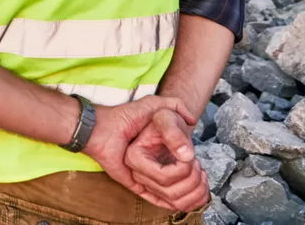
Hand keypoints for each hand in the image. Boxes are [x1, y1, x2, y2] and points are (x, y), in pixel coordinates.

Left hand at [80, 96, 196, 197]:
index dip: (196, 172)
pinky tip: (179, 193)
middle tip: (197, 171)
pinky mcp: (137, 185)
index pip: (186, 171)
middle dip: (193, 181)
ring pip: (173, 194)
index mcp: (162, 152)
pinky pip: (157, 200)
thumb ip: (174, 105)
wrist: (104, 129)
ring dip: (185, 189)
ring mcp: (147, 177)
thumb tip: (192, 121)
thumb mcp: (154, 105)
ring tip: (191, 176)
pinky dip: (169, 200)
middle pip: (182, 186)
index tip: (200, 167)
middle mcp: (156, 166)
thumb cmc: (127, 116)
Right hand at [124, 108, 208, 211]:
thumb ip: (174, 133)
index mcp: (134, 158)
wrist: (167, 127)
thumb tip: (186, 155)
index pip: (162, 177)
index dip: (183, 170)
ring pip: (177, 203)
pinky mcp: (160, 193)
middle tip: (198, 163)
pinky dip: (196, 199)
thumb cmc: (165, 120)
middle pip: (170, 193)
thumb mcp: (167, 118)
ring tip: (201, 172)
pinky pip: (179, 206)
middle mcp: (137, 175)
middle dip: (193, 179)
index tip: (191, 156)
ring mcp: (148, 186)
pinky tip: (202, 184)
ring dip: (197, 191)